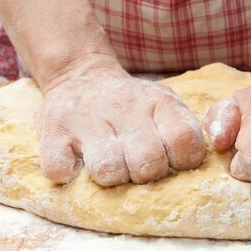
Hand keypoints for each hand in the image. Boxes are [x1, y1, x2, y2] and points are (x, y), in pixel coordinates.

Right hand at [37, 60, 205, 185]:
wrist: (79, 73)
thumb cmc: (131, 105)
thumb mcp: (164, 104)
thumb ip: (183, 130)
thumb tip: (197, 167)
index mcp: (157, 103)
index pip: (184, 141)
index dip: (181, 160)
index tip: (170, 159)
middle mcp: (123, 108)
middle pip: (148, 163)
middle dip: (145, 175)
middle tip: (135, 166)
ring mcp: (86, 120)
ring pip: (108, 171)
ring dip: (111, 178)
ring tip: (110, 166)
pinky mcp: (52, 132)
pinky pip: (60, 170)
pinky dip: (68, 175)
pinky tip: (76, 163)